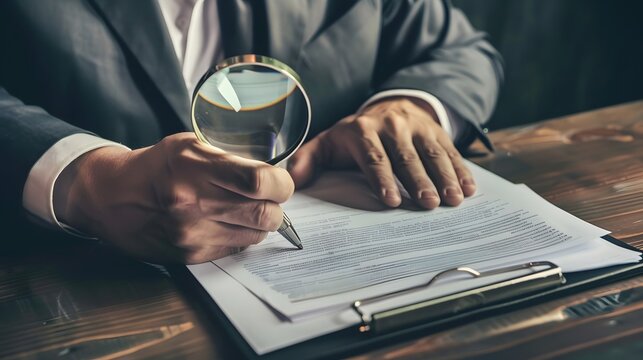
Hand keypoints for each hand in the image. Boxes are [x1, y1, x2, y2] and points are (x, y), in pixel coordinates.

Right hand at [53, 133, 293, 263]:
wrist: (112, 198)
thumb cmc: (156, 166)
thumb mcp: (189, 145)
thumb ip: (230, 157)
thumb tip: (271, 172)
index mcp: (194, 166)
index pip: (260, 181)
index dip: (280, 183)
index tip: (279, 181)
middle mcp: (194, 203)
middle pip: (266, 214)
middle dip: (276, 206)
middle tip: (268, 197)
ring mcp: (193, 233)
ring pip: (256, 235)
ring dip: (260, 222)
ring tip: (245, 209)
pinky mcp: (191, 255)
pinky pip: (237, 248)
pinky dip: (241, 235)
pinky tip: (226, 222)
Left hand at [288, 97, 474, 208]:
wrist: (388, 107)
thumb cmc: (355, 136)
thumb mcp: (328, 143)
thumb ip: (309, 161)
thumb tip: (292, 182)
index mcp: (362, 131)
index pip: (373, 157)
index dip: (382, 179)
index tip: (390, 200)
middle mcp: (392, 126)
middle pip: (406, 156)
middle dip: (418, 181)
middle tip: (430, 204)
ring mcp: (417, 128)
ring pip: (432, 153)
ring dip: (445, 176)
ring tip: (453, 199)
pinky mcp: (437, 132)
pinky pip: (451, 150)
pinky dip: (461, 169)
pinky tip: (469, 188)